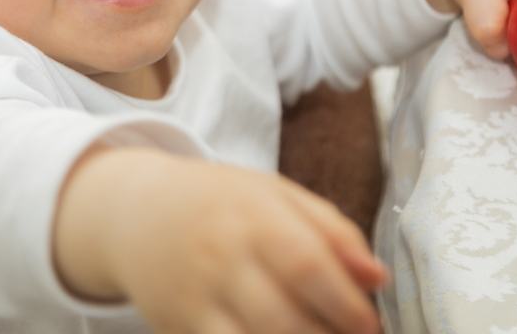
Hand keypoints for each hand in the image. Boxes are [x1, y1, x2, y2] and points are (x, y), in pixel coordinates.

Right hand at [54, 148, 386, 333]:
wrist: (137, 213)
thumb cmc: (221, 204)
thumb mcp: (276, 195)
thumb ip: (332, 230)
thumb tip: (379, 277)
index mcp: (253, 214)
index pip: (306, 263)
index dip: (345, 302)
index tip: (371, 324)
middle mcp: (221, 255)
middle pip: (283, 317)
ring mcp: (195, 296)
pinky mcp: (176, 328)